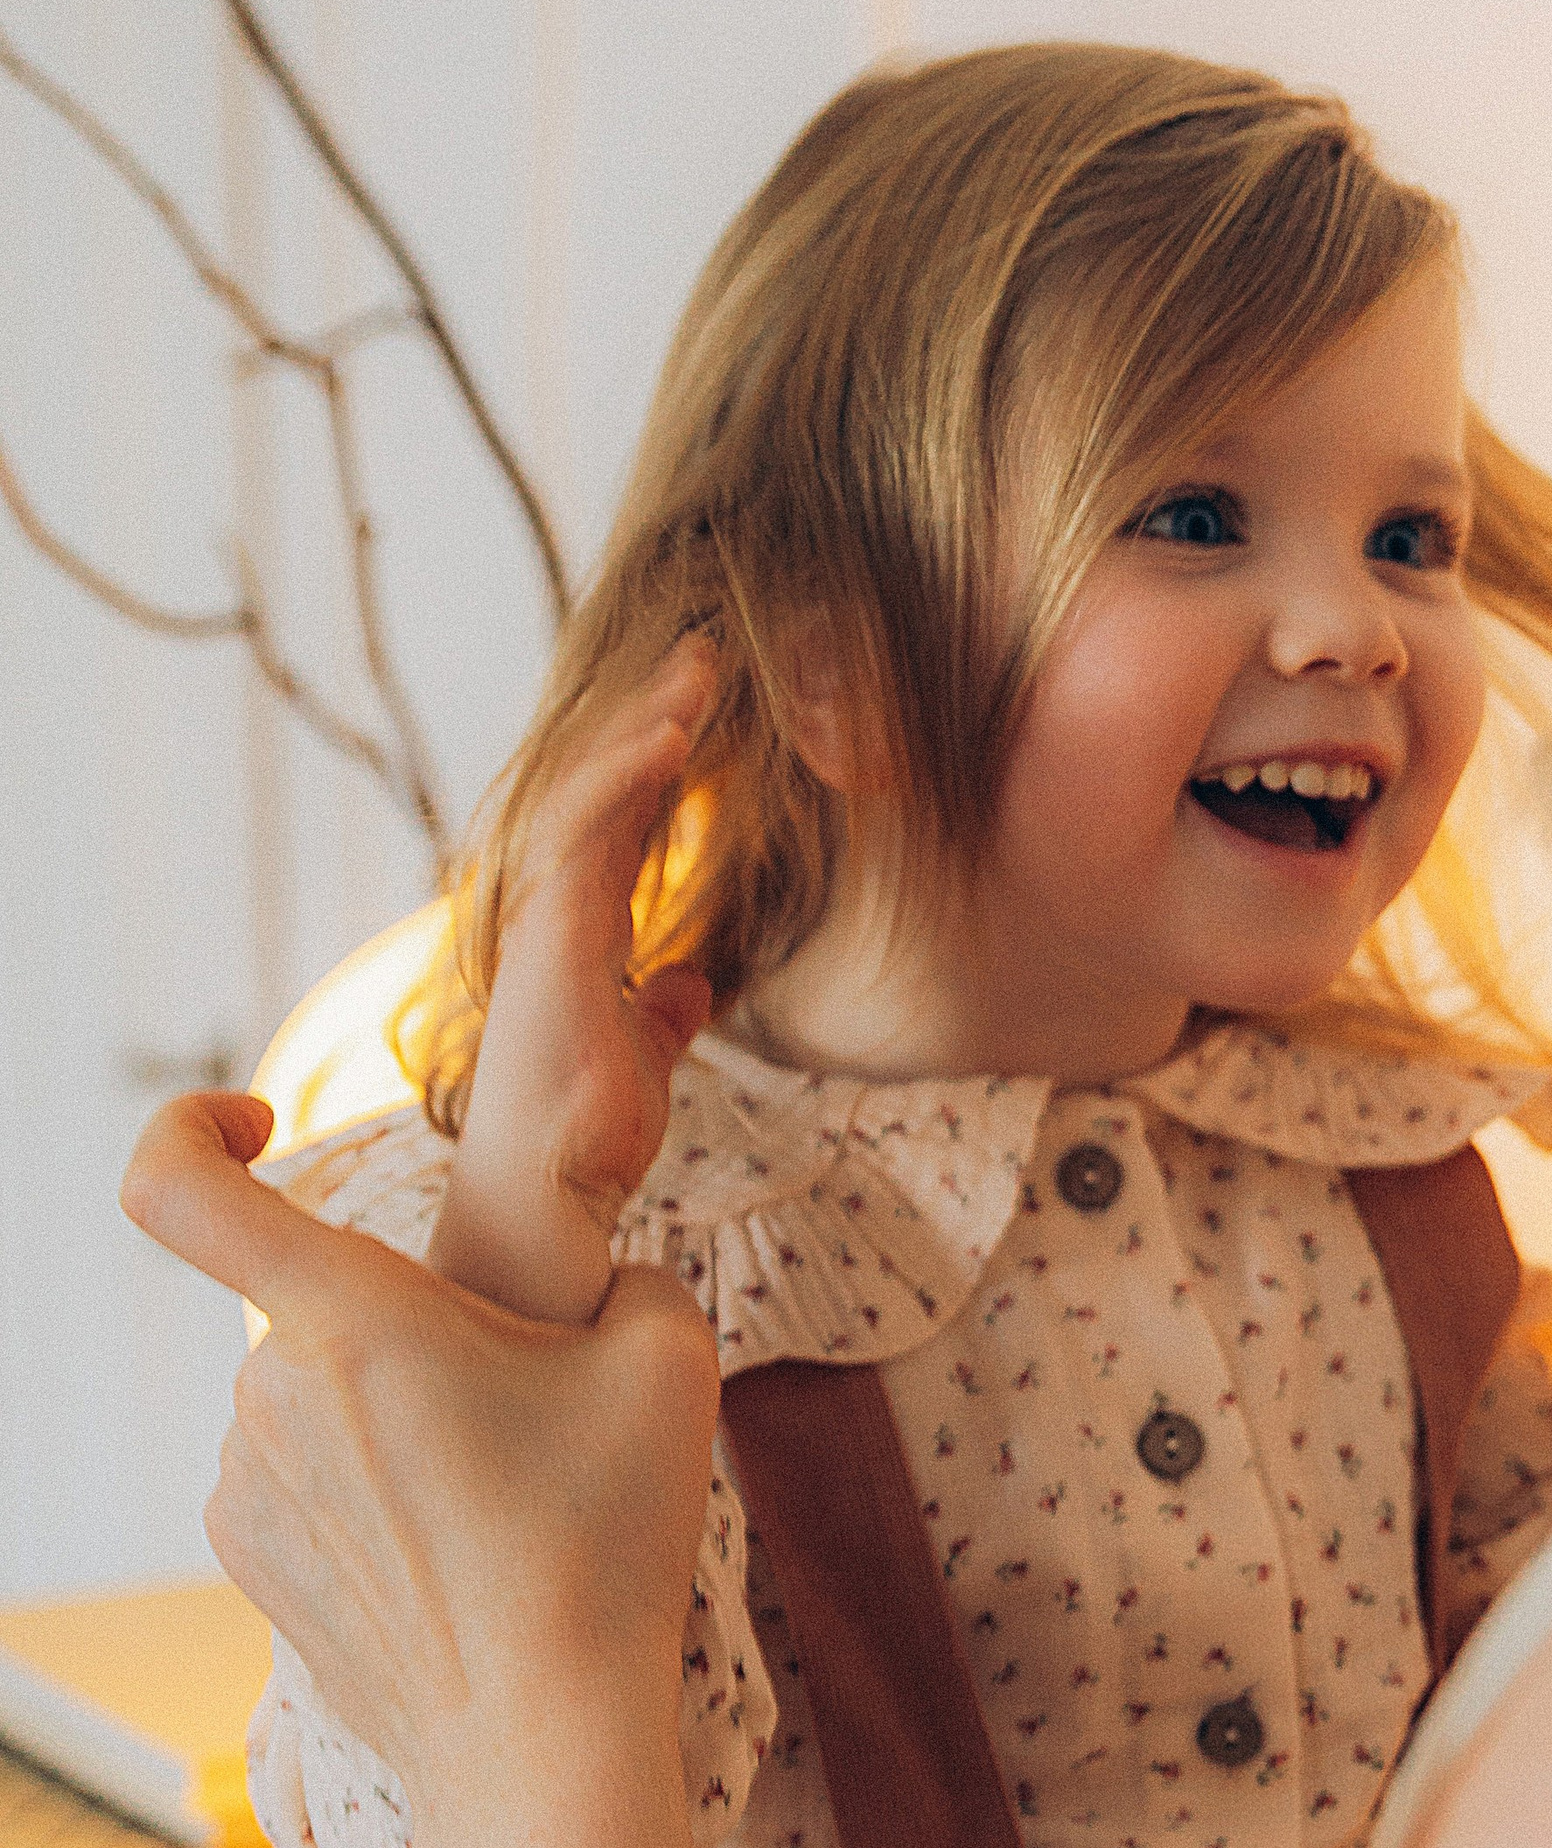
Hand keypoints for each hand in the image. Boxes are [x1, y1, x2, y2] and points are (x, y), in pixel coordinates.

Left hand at [124, 1093, 718, 1815]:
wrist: (542, 1738)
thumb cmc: (602, 1544)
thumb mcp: (667, 1357)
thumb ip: (623, 1274)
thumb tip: (594, 1286)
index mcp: (348, 1315)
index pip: (175, 1185)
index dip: (190, 1123)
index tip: (259, 1123)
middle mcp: (267, 1391)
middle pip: (326, 1304)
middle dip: (416, 1329)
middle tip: (524, 1411)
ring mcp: (243, 1484)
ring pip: (319, 1396)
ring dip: (397, 1415)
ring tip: (501, 1500)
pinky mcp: (250, 1560)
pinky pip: (304, 1478)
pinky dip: (372, 1491)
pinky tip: (458, 1555)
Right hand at [431, 645, 717, 1325]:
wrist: (550, 1192)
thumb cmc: (589, 1132)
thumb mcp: (648, 1054)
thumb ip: (663, 1009)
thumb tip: (692, 983)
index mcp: (579, 927)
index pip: (623, 821)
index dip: (662, 761)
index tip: (711, 706)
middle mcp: (553, 908)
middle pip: (603, 786)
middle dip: (652, 716)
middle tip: (706, 655)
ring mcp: (544, 915)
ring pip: (590, 791)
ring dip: (643, 726)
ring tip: (698, 672)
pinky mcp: (548, 933)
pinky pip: (585, 832)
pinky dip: (625, 777)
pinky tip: (671, 737)